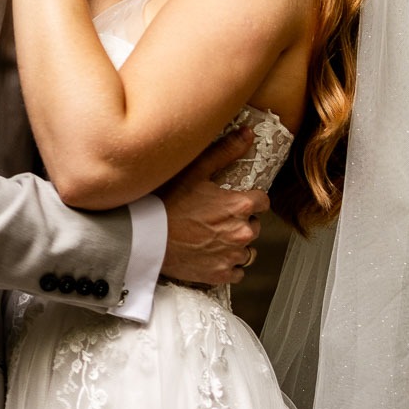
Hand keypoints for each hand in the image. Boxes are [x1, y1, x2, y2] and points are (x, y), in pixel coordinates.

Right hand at [158, 128, 268, 287]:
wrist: (146, 238)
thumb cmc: (168, 202)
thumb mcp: (196, 171)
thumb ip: (226, 152)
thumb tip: (249, 134)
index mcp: (240, 206)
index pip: (263, 201)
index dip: (251, 199)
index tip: (237, 200)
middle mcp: (242, 233)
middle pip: (254, 225)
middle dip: (241, 221)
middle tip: (217, 217)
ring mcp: (231, 256)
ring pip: (247, 250)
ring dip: (236, 244)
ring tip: (214, 237)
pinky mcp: (220, 275)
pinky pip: (237, 271)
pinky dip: (228, 264)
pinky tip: (212, 254)